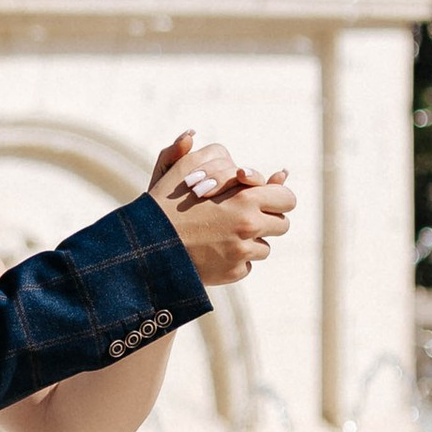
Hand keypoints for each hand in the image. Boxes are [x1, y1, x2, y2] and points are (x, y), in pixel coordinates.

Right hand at [151, 137, 294, 284]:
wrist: (145, 245)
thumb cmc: (165, 202)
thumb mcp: (187, 170)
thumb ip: (218, 159)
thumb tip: (245, 167)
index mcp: (245, 198)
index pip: (286, 198)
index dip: (276, 196)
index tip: (263, 197)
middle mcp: (248, 226)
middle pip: (281, 224)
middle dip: (267, 219)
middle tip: (247, 216)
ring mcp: (242, 252)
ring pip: (264, 246)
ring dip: (250, 241)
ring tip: (222, 234)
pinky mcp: (233, 272)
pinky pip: (247, 264)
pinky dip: (235, 260)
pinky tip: (213, 251)